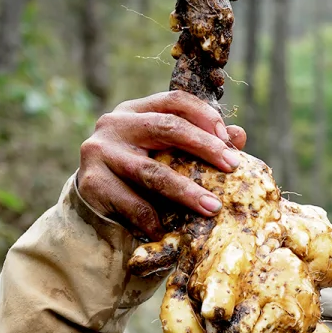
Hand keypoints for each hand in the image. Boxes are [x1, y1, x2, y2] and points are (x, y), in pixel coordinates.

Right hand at [77, 90, 246, 238]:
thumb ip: (199, 141)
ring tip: (212, 207)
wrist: (93, 197)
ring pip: (152, 171)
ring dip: (186, 192)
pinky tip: (169, 231)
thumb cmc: (138, 170)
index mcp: (136, 110)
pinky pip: (133, 204)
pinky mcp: (92, 182)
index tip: (228, 139)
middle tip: (232, 167)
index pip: (174, 101)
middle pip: (167, 128)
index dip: (204, 115)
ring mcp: (100, 151)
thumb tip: (239, 135)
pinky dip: (154, 220)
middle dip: (204, 147)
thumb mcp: (165, 151)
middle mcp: (115, 124)